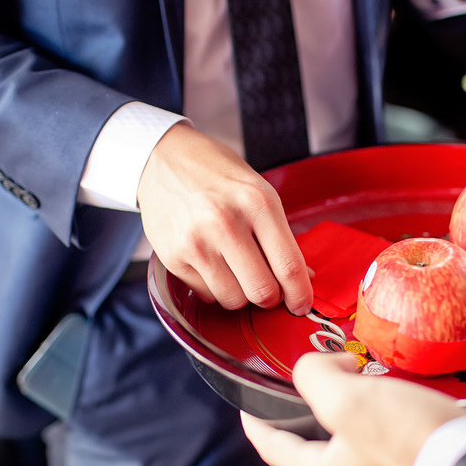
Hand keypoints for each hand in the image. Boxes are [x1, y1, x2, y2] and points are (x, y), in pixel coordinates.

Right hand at [137, 123, 312, 313]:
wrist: (164, 160)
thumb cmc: (217, 175)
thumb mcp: (258, 191)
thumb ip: (279, 235)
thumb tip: (301, 277)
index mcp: (257, 202)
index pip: (288, 265)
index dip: (300, 294)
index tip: (301, 305)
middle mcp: (226, 223)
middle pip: (262, 291)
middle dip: (270, 297)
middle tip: (268, 288)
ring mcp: (196, 242)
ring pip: (234, 300)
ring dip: (241, 294)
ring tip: (236, 270)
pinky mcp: (173, 257)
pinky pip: (207, 294)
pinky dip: (214, 287)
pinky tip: (211, 262)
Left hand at [241, 352, 465, 465]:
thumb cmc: (412, 440)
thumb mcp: (346, 398)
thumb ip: (313, 377)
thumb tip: (318, 368)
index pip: (274, 448)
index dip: (256, 423)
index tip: (249, 409)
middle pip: (320, 445)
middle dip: (322, 410)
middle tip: (333, 379)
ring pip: (359, 446)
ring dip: (363, 416)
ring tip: (377, 387)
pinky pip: (394, 450)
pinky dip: (394, 427)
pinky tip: (409, 408)